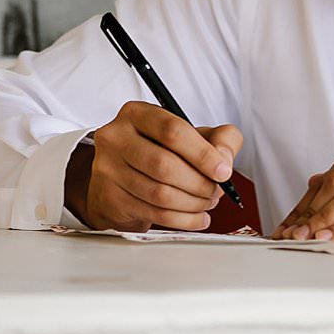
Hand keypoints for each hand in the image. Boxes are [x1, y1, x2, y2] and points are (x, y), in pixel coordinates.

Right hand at [66, 101, 241, 232]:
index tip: (222, 170)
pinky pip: (154, 214)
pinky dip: (184, 220)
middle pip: (165, 165)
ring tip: (207, 202)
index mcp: (136, 114)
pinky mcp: (111, 198)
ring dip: (193, 204)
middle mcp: (116, 138)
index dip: (203, 154)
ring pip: (160, 194)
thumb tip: (224, 159)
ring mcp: (108, 169)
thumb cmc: (158, 151)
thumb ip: (220, 138)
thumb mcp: (192, 135)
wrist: (119, 177)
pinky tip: (197, 217)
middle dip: (200, 183)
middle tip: (216, 191)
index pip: (173, 131)